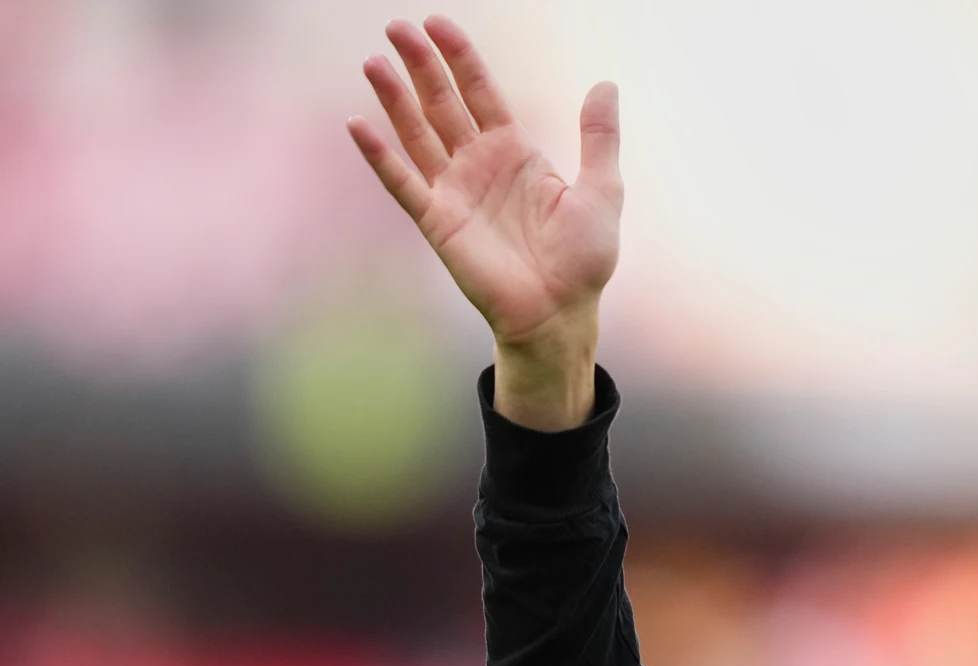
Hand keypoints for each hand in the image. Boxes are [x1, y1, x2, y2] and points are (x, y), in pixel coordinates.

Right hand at [346, 17, 621, 429]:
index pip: (481, 93)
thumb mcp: (601, 190)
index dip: (460, 58)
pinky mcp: (438, 222)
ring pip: (417, 134)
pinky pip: (403, 183)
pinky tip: (358, 125)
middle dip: (420, 65)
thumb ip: (599, 137)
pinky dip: (381, 156)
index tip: (437, 24)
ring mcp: (455, 192)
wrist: (561, 312)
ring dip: (394, 99)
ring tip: (374, 63)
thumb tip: (606, 83)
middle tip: (396, 27)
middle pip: (442, 103)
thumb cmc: (584, 259)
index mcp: (515, 153)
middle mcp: (479, 166)